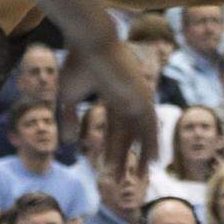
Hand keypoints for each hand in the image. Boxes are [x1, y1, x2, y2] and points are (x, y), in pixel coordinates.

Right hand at [61, 39, 157, 172]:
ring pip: (140, 134)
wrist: (90, 42)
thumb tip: (68, 141)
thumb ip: (67, 117)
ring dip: (141, 156)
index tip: (105, 167)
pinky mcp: (143, 97)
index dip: (111, 149)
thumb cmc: (78, 63)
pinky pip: (151, 125)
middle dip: (124, 158)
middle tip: (122, 181)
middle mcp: (128, 97)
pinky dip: (153, 143)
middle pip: (128, 135)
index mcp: (113, 94)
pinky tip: (155, 161)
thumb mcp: (68, 95)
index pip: (114, 128)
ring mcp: (137, 97)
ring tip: (141, 178)